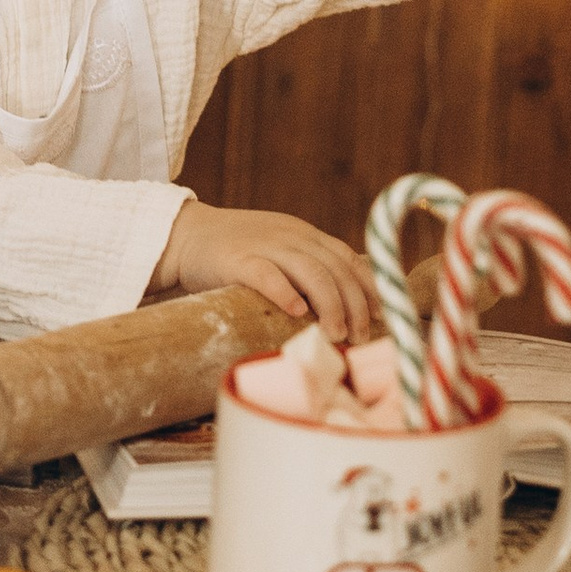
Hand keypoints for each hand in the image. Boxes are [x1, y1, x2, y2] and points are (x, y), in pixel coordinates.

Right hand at [153, 200, 377, 342]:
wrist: (187, 235)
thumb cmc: (237, 252)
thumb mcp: (280, 250)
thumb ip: (308, 268)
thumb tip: (345, 308)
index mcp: (305, 235)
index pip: (349, 257)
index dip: (370, 286)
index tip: (383, 314)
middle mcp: (292, 236)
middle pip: (336, 268)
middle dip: (355, 304)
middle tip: (361, 336)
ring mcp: (265, 246)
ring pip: (311, 271)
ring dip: (330, 304)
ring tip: (336, 333)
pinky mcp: (238, 260)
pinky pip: (267, 274)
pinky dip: (285, 292)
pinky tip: (296, 312)